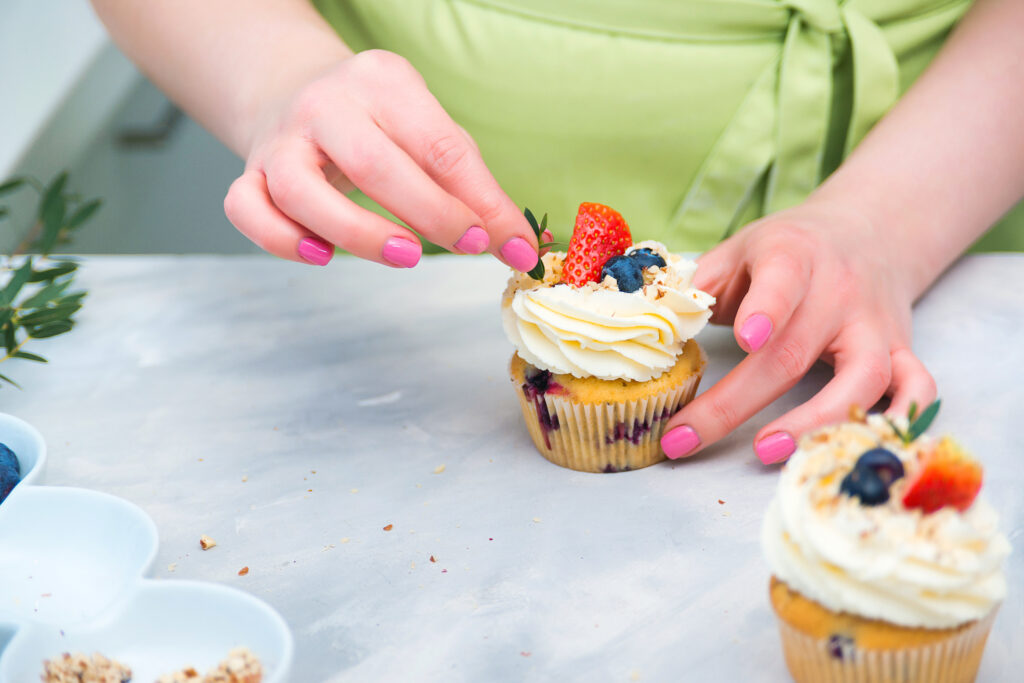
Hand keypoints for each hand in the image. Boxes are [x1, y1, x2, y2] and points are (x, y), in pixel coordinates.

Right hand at [223, 50, 539, 269]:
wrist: (293, 92)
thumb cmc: (378, 126)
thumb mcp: (429, 133)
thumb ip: (471, 187)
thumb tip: (518, 249)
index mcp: (383, 82)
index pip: (440, 146)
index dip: (481, 201)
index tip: (513, 244)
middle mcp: (325, 104)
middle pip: (375, 165)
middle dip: (431, 214)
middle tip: (468, 246)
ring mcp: (281, 140)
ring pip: (304, 193)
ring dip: (360, 234)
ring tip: (407, 256)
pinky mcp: (251, 173)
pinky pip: (249, 210)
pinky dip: (282, 241)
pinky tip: (322, 256)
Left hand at [660, 199, 936, 463]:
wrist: (869, 230)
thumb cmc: (786, 250)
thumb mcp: (737, 250)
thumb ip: (696, 285)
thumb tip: (647, 322)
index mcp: (793, 257)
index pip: (782, 281)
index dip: (766, 310)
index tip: (744, 339)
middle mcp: (840, 292)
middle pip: (792, 354)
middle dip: (733, 404)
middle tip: (682, 438)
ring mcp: (875, 326)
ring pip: (863, 379)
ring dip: (816, 420)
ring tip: (765, 450)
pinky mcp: (901, 351)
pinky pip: (915, 391)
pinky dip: (899, 422)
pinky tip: (851, 449)